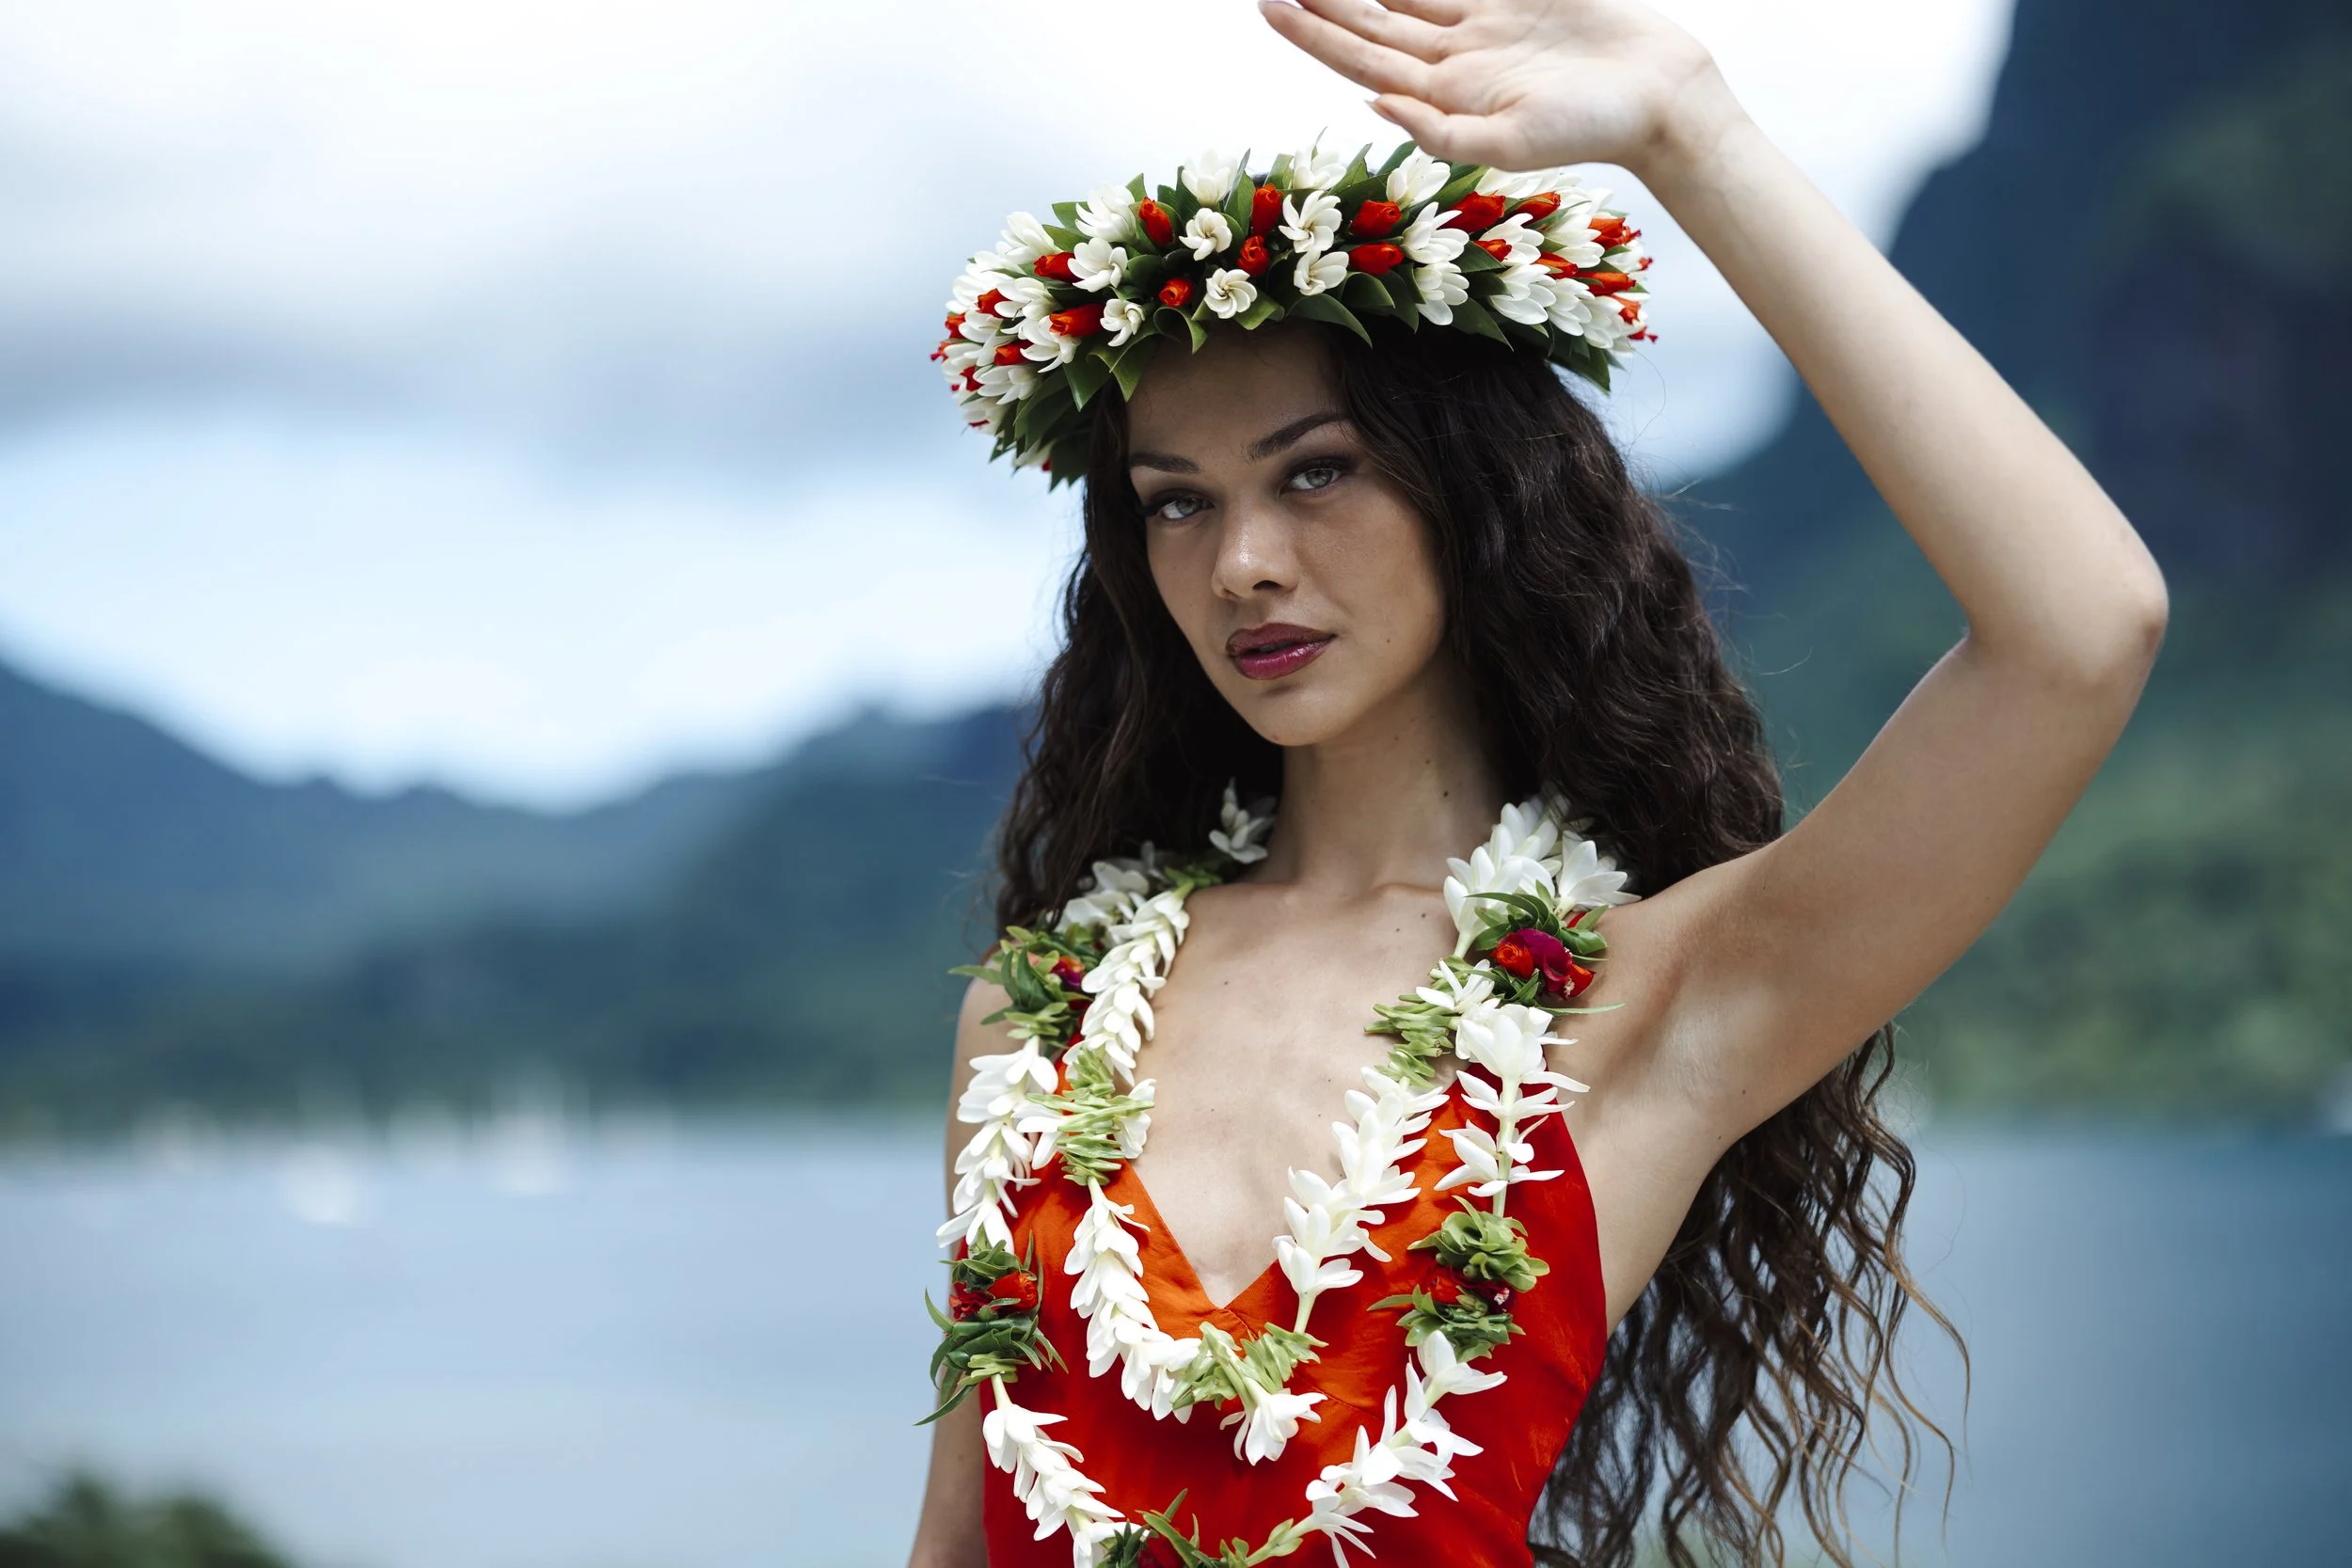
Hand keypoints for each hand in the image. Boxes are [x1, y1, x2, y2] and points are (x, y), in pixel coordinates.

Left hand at [1259, 0, 1740, 176]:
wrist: (1660, 97)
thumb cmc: (1594, 130)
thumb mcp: (1511, 145)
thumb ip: (1441, 133)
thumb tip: (1374, 104)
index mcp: (1443, 97)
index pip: (1361, 58)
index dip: (1312, 34)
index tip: (1269, 5)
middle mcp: (1453, 60)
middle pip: (1369, 22)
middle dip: (1322, 0)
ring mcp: (1482, 27)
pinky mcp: (1515, 0)